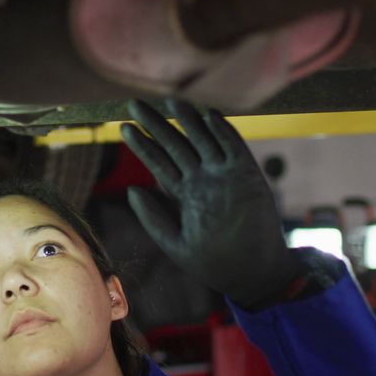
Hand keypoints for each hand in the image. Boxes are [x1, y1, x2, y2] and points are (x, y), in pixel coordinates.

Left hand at [120, 99, 301, 308]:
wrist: (251, 274)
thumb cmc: (213, 263)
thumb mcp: (175, 244)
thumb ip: (153, 218)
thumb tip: (132, 189)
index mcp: (184, 193)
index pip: (159, 162)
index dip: (142, 145)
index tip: (123, 128)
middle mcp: (202, 179)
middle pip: (175, 145)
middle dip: (155, 125)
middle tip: (133, 104)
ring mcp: (224, 175)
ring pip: (202, 140)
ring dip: (187, 120)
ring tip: (169, 100)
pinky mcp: (248, 175)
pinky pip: (234, 147)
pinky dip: (223, 131)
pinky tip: (208, 115)